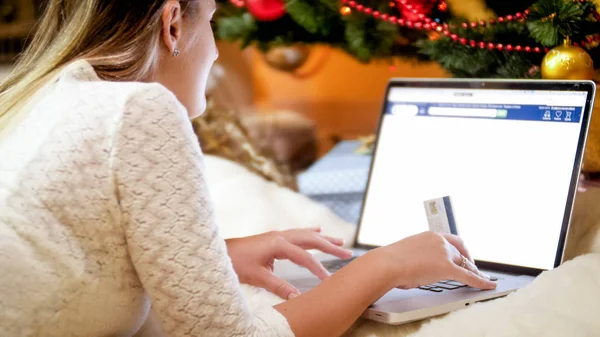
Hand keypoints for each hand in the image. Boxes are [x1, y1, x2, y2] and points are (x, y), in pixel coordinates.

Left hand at [226, 228, 352, 299]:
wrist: (221, 251)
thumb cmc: (236, 263)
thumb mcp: (257, 277)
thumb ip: (279, 286)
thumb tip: (297, 298)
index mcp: (278, 244)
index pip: (304, 257)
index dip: (318, 268)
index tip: (328, 279)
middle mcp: (280, 236)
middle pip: (311, 240)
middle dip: (330, 246)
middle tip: (347, 252)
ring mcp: (277, 234)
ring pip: (306, 235)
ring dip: (323, 238)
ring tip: (339, 240)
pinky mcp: (274, 237)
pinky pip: (298, 233)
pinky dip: (310, 232)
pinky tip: (317, 230)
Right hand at [379, 231, 495, 289]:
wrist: (387, 264)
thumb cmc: (390, 261)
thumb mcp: (408, 251)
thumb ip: (419, 254)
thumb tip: (420, 264)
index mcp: (430, 235)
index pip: (452, 241)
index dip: (460, 250)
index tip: (463, 255)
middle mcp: (440, 241)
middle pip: (461, 252)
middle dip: (468, 262)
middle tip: (473, 269)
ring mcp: (444, 253)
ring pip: (465, 264)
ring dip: (474, 272)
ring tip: (482, 280)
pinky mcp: (447, 267)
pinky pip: (469, 276)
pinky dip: (481, 281)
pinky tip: (488, 285)